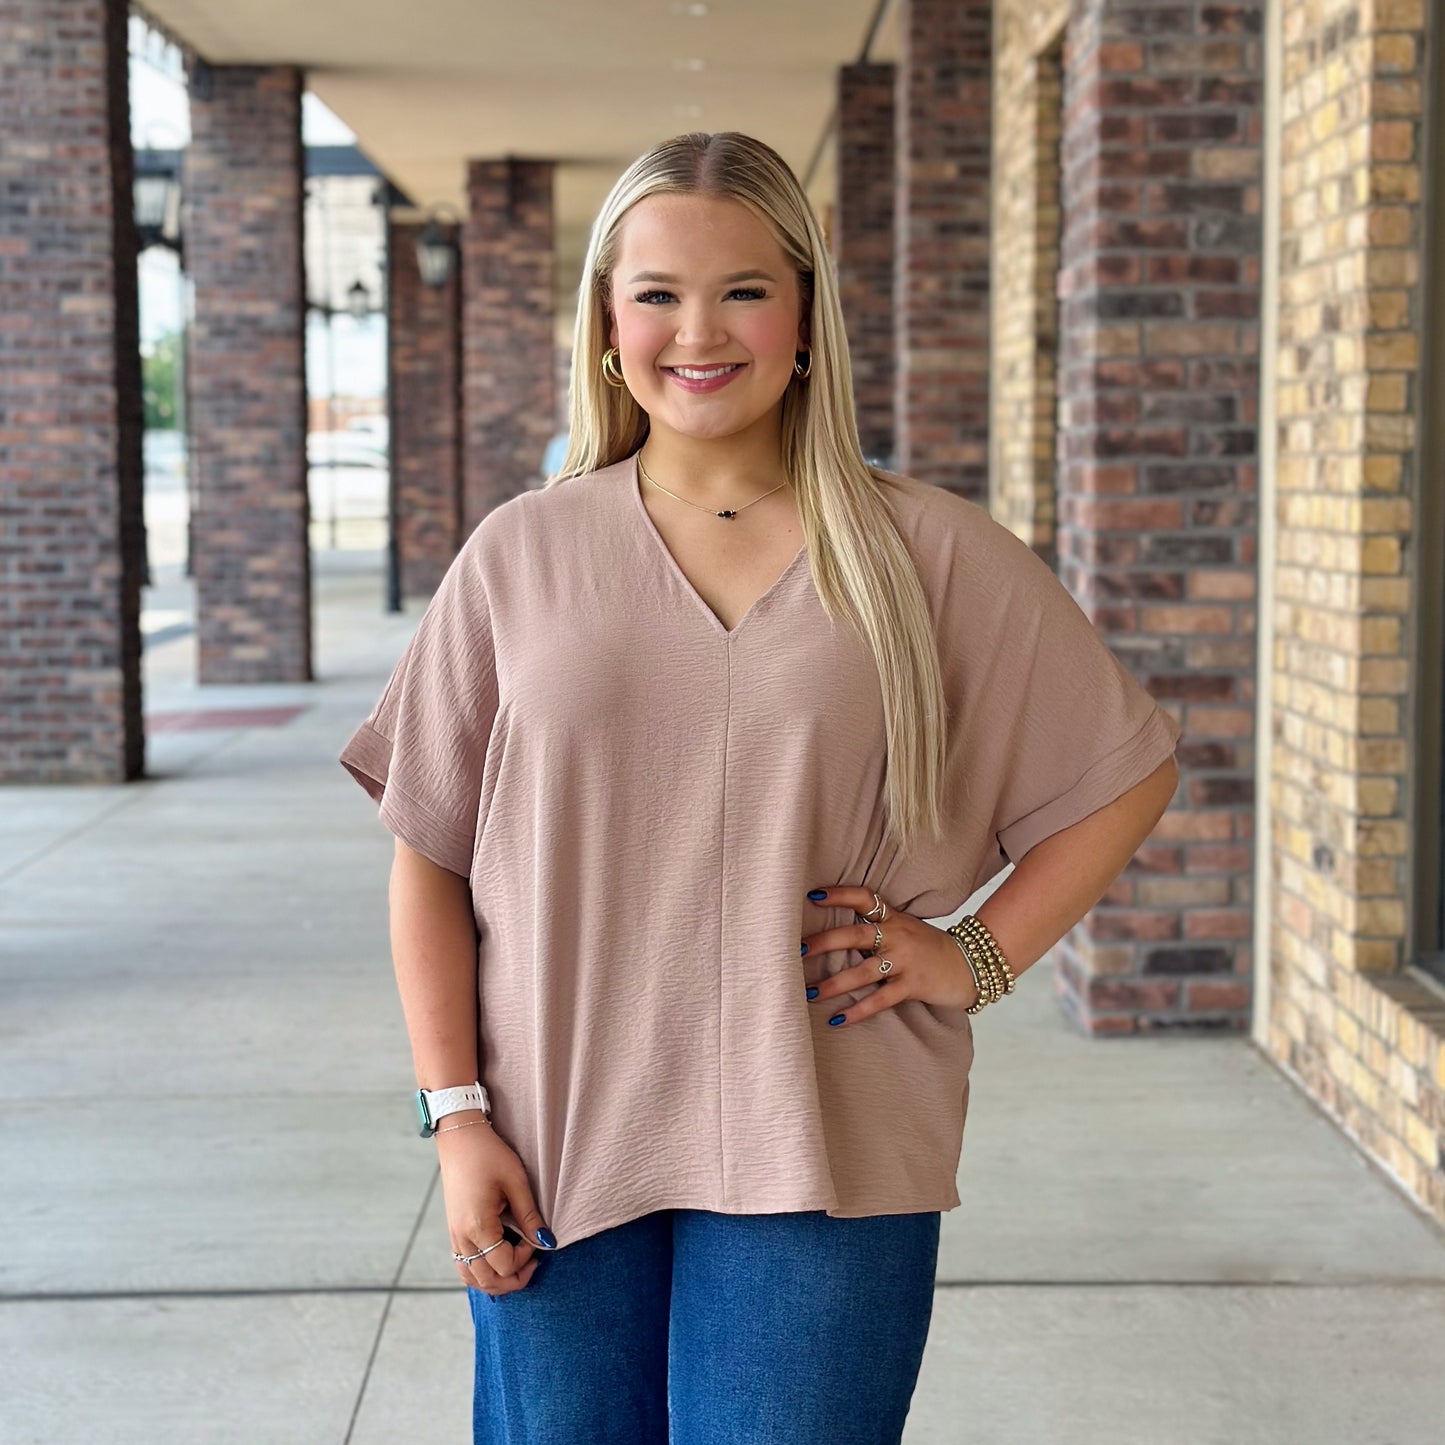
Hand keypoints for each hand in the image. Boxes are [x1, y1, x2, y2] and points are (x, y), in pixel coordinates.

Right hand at [436, 1122, 551, 1295]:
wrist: (460, 1138)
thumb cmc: (489, 1155)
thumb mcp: (516, 1182)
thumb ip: (530, 1216)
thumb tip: (547, 1242)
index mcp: (478, 1226)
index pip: (504, 1266)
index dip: (525, 1258)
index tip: (535, 1237)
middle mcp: (461, 1238)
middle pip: (487, 1281)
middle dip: (514, 1279)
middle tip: (534, 1261)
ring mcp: (454, 1237)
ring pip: (472, 1280)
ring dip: (496, 1280)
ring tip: (517, 1265)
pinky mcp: (453, 1232)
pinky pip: (464, 1266)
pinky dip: (481, 1272)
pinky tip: (498, 1259)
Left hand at [803, 886, 978, 1027]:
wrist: (970, 965)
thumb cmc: (929, 949)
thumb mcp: (905, 929)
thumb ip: (876, 929)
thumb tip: (835, 936)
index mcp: (893, 918)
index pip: (864, 897)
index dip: (840, 894)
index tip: (813, 895)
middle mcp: (897, 935)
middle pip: (855, 934)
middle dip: (824, 941)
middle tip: (797, 949)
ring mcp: (905, 960)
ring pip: (863, 971)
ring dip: (833, 983)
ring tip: (809, 992)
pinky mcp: (913, 985)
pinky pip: (880, 999)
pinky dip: (857, 1011)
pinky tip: (837, 1019)